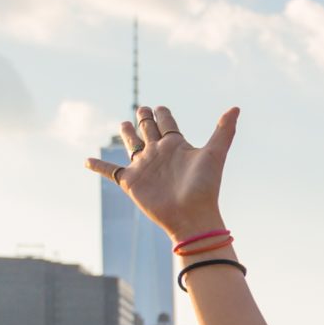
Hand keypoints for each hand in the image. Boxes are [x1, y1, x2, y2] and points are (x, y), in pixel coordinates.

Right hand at [83, 104, 236, 239]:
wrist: (192, 217)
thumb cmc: (205, 187)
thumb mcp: (214, 155)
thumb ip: (224, 131)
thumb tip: (237, 107)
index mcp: (176, 145)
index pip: (167, 122)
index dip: (163, 114)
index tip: (160, 108)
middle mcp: (158, 153)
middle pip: (147, 130)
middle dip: (144, 118)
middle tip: (143, 109)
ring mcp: (144, 167)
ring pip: (131, 145)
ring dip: (127, 134)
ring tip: (124, 125)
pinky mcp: (131, 181)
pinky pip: (110, 171)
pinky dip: (97, 166)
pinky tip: (86, 161)